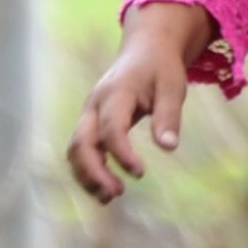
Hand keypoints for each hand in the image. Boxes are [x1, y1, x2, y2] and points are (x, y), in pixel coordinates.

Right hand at [66, 1, 219, 205]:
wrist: (145, 49)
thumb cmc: (161, 68)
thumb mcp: (172, 87)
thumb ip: (169, 116)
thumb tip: (169, 147)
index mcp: (116, 93)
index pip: (111, 128)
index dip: (121, 154)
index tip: (140, 173)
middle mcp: (95, 105)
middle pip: (81, 142)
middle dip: (94, 171)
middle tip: (116, 193)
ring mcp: (89, 114)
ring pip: (75, 149)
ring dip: (87, 175)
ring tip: (109, 197)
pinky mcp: (91, 123)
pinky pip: (81, 149)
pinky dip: (87, 170)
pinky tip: (104, 188)